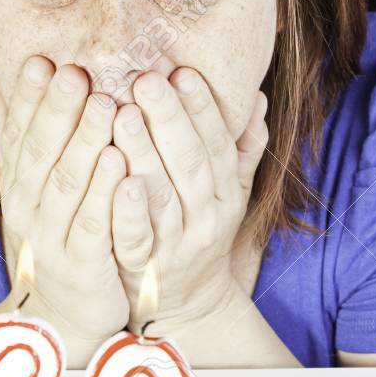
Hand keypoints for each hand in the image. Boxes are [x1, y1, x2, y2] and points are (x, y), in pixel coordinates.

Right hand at [0, 56, 130, 356]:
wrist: (64, 313)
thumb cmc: (55, 235)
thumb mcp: (29, 186)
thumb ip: (15, 137)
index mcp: (19, 184)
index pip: (19, 133)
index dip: (28, 97)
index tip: (41, 60)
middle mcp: (28, 208)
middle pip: (41, 152)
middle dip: (58, 110)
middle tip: (75, 72)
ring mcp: (52, 238)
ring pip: (68, 185)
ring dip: (86, 143)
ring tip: (106, 105)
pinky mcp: (82, 265)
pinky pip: (95, 225)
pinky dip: (106, 193)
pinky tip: (124, 165)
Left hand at [110, 68, 267, 332]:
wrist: (188, 305)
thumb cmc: (201, 233)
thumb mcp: (229, 192)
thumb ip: (242, 149)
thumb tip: (257, 98)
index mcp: (226, 193)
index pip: (218, 144)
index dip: (203, 109)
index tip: (183, 71)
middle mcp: (206, 217)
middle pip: (191, 163)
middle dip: (170, 118)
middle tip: (145, 79)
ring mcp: (176, 244)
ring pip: (162, 194)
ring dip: (143, 152)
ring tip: (122, 114)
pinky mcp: (143, 267)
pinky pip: (136, 237)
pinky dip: (129, 210)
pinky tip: (118, 180)